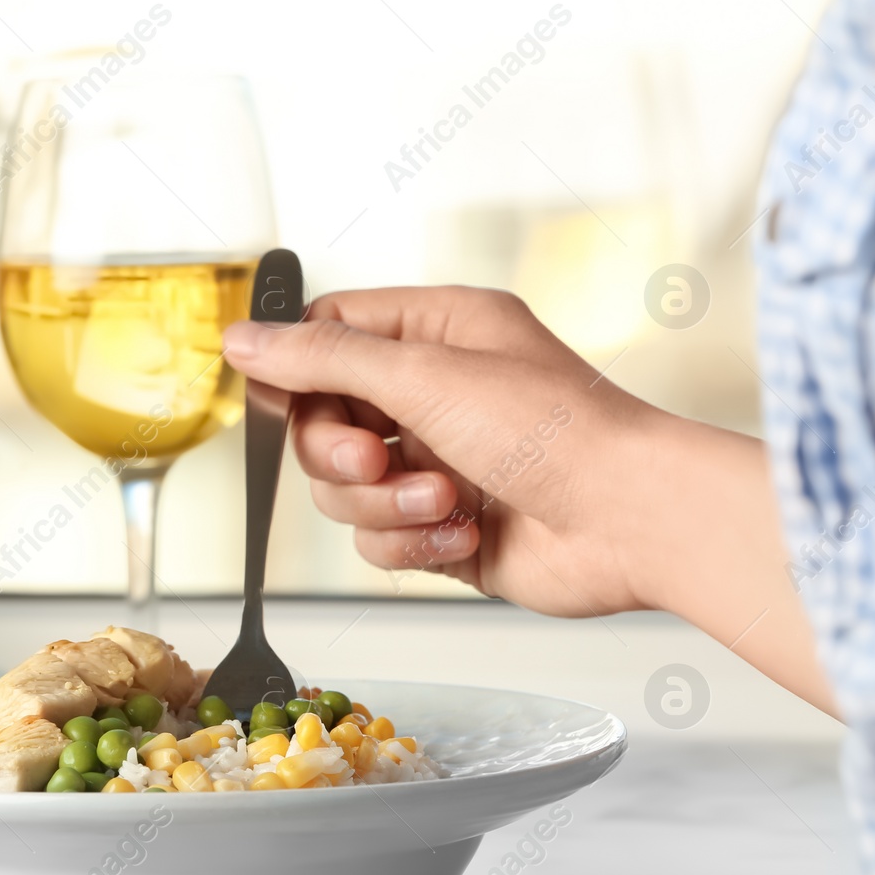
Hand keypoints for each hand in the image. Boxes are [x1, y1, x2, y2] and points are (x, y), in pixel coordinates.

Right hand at [223, 286, 830, 711]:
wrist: (632, 523)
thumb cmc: (557, 431)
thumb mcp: (424, 376)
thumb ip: (323, 359)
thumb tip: (243, 338)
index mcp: (436, 332)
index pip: (329, 334)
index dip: (297, 369)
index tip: (285, 398)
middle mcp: (433, 394)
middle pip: (321, 423)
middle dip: (342, 454)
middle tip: (378, 461)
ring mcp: (436, 462)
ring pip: (343, 490)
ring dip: (386, 504)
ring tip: (447, 499)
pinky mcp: (443, 526)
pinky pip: (378, 539)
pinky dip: (412, 541)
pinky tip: (466, 532)